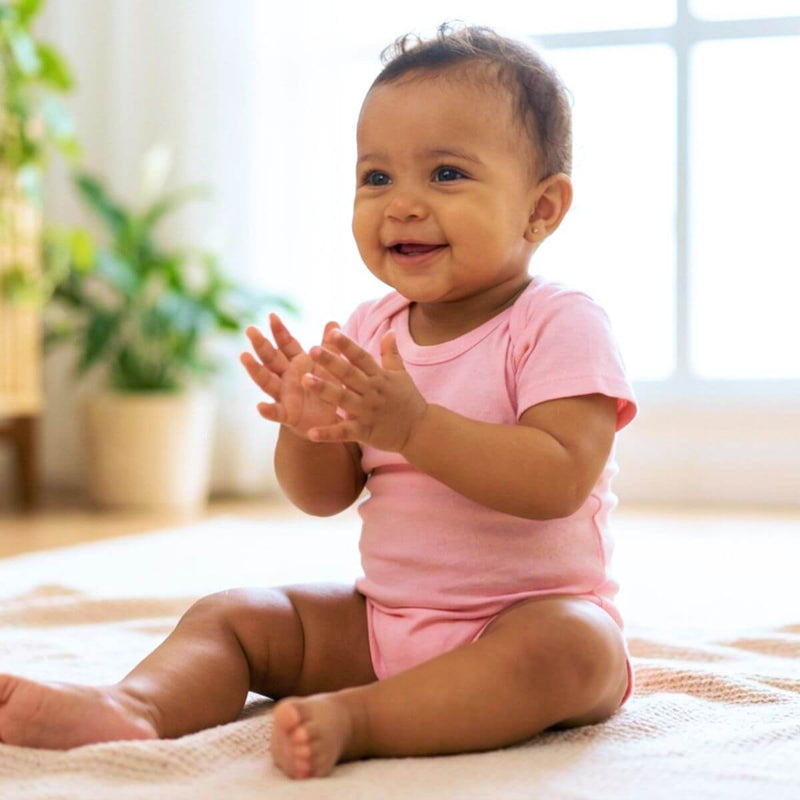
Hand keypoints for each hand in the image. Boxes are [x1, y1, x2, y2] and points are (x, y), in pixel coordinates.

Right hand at [240, 313, 344, 439]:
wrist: (326, 421)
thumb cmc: (325, 391)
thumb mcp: (329, 368)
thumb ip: (329, 347)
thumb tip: (333, 322)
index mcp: (297, 363)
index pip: (286, 344)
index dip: (279, 331)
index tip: (272, 316)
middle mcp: (286, 377)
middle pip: (271, 358)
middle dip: (261, 344)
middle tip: (250, 330)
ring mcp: (284, 395)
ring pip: (266, 381)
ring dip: (255, 369)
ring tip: (244, 356)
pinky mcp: (287, 415)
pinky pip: (276, 413)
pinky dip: (268, 410)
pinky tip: (260, 407)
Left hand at [302, 327, 427, 453]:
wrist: (421, 431)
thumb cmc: (409, 401)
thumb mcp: (402, 375)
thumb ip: (391, 354)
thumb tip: (389, 331)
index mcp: (380, 377)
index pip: (361, 357)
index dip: (347, 345)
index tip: (332, 333)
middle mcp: (372, 392)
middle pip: (349, 374)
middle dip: (331, 362)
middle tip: (312, 349)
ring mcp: (368, 412)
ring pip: (343, 399)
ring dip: (324, 390)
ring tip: (305, 380)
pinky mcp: (365, 433)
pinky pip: (344, 433)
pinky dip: (328, 433)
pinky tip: (310, 432)